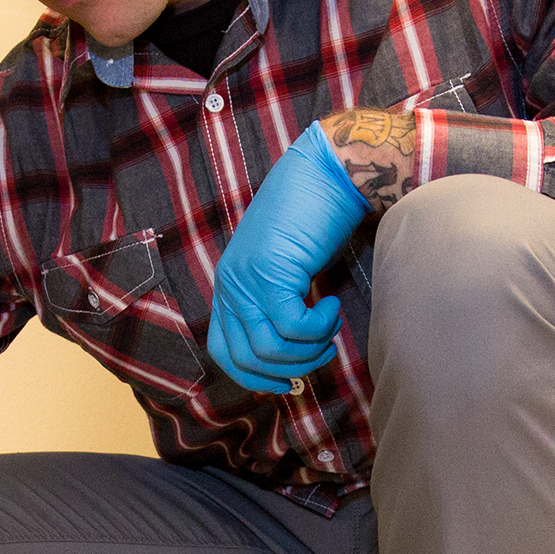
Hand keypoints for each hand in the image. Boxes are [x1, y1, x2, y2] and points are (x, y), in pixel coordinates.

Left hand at [206, 122, 370, 393]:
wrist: (328, 172)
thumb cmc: (315, 217)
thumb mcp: (287, 267)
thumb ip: (280, 302)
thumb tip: (294, 349)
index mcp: (229, 284)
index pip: (223, 351)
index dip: (253, 376)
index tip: (288, 381)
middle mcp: (230, 284)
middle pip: (245, 359)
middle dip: (289, 370)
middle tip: (322, 355)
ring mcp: (246, 279)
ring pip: (268, 350)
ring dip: (308, 351)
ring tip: (330, 328)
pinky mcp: (270, 273)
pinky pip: (291, 327)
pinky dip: (317, 328)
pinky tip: (332, 307)